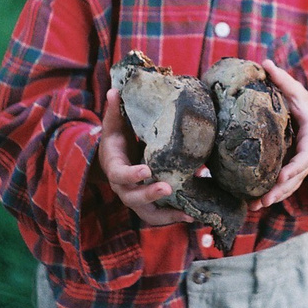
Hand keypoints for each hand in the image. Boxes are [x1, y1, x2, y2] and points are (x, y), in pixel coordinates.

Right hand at [96, 88, 192, 224]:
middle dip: (150, 194)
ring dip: (167, 215)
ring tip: (188, 213)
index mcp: (114, 167)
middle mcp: (123, 188)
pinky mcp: (148, 205)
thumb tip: (116, 89)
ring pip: (148, 213)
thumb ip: (115, 110)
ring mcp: (135, 199)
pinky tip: (194, 215)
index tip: (146, 170)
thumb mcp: (114, 125)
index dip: (131, 174)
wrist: (114, 160)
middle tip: (167, 187)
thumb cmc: (116, 140)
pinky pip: (159, 216)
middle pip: (133, 198)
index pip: (119, 174)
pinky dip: (175, 217)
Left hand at [248, 59, 307, 209]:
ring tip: (256, 207)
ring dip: (275, 197)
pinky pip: (286, 186)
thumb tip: (266, 62)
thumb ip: (282, 80)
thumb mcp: (296, 91)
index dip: (295, 167)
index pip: (305, 154)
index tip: (281, 177)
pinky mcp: (294, 172)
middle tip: (263, 200)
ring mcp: (303, 166)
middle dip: (281, 190)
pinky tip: (254, 205)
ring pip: (291, 185)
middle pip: (297, 176)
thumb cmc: (304, 104)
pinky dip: (273, 196)